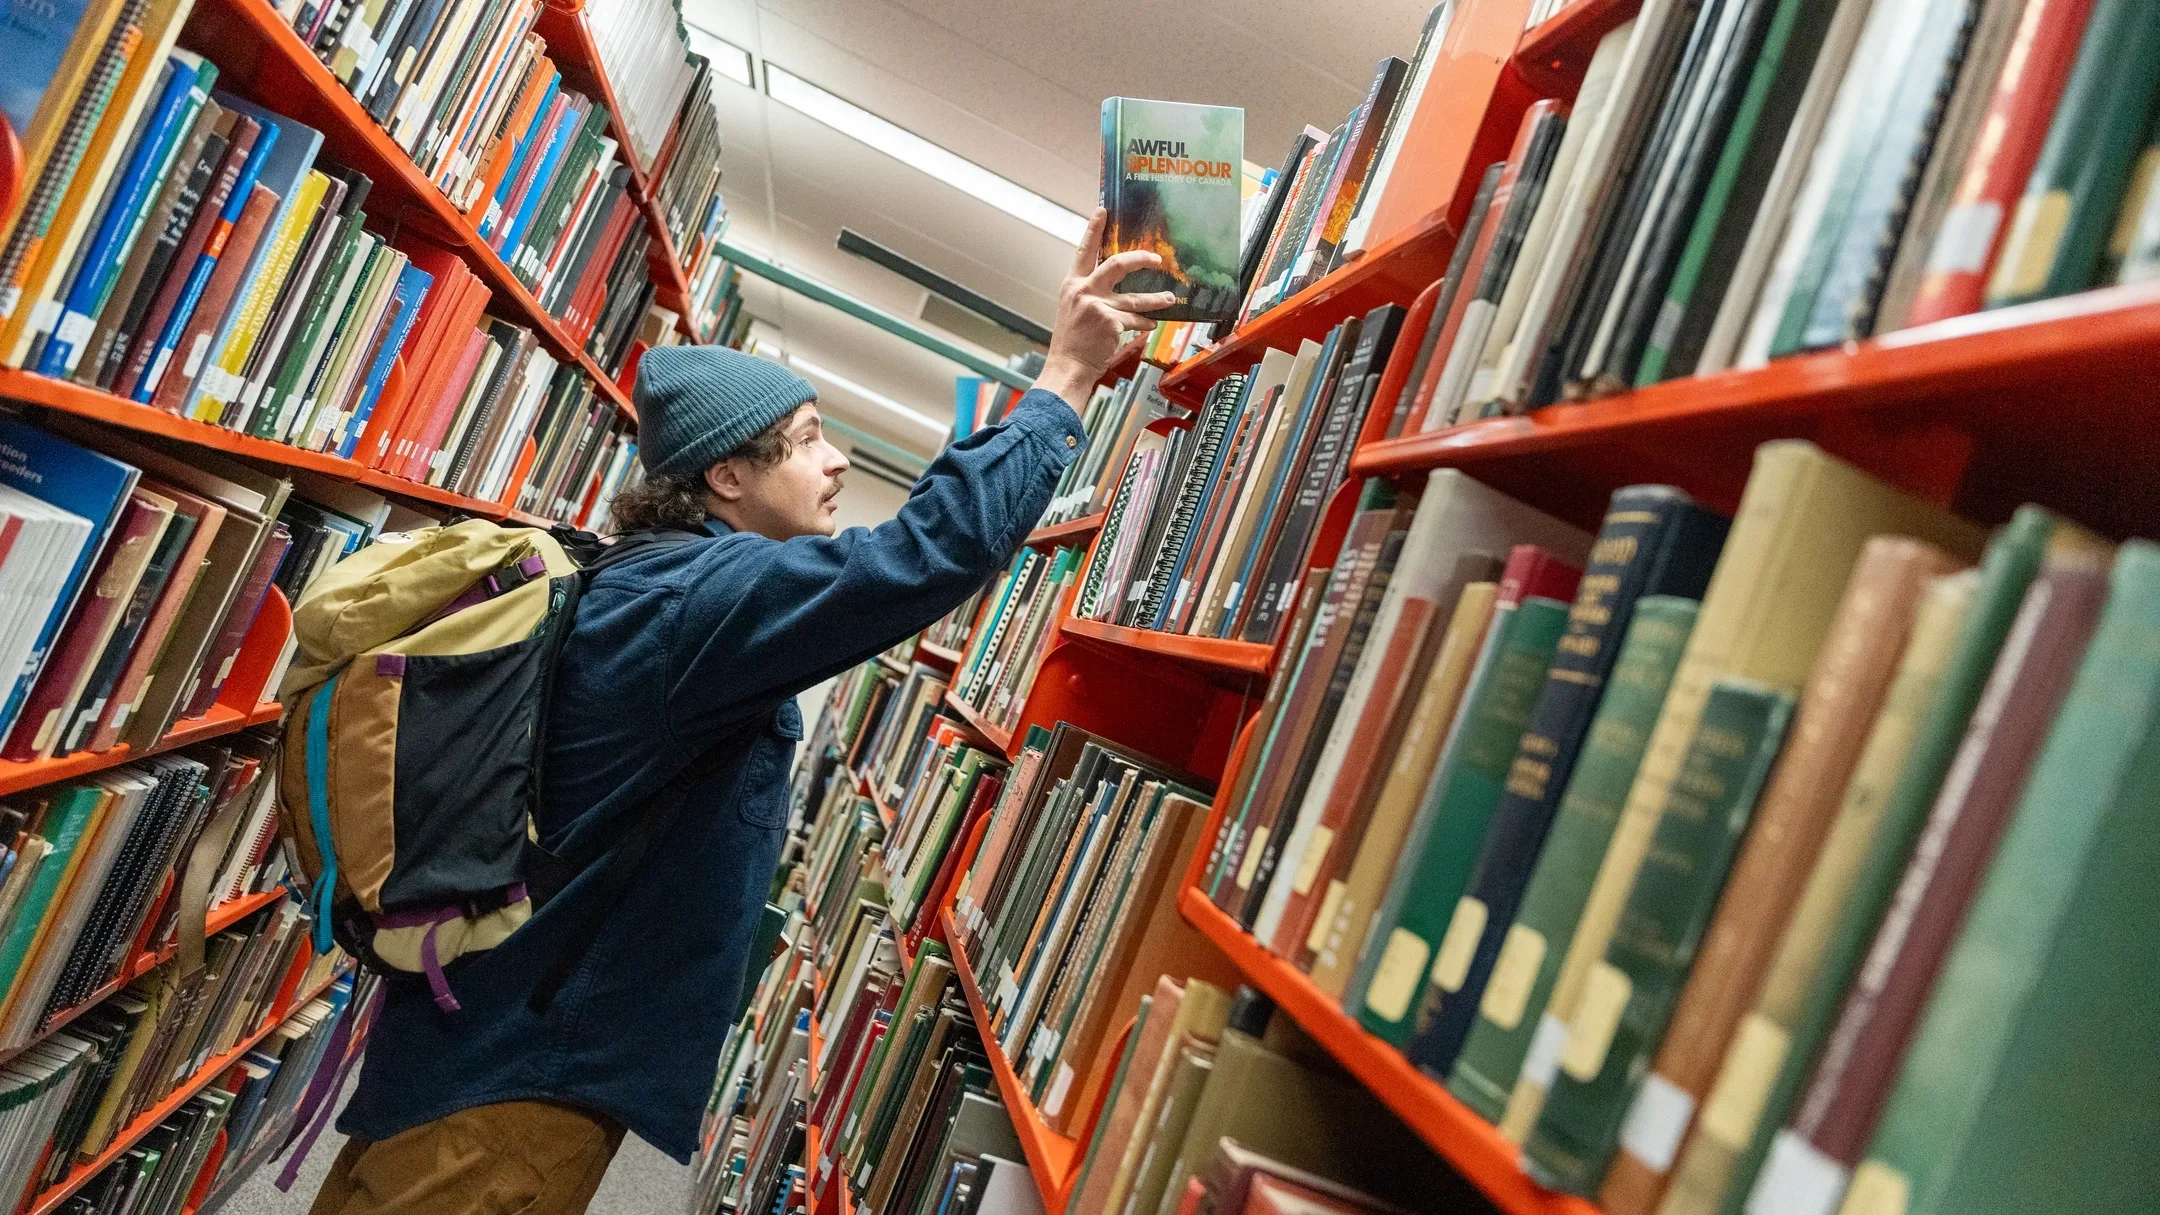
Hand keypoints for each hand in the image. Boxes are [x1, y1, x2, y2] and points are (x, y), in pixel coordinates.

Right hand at [1035, 209, 1177, 405]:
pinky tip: (1151, 326)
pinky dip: (1145, 323)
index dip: (1094, 229)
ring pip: (1135, 297)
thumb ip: (1090, 293)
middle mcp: (1083, 290)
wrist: (1067, 367)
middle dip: (1141, 259)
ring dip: (1156, 299)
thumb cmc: (1071, 342)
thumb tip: (1115, 285)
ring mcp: (1097, 305)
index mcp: (1072, 284)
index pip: (1084, 250)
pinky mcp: (1110, 322)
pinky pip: (1136, 320)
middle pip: (1117, 264)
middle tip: (1157, 259)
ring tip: (1170, 299)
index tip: (1103, 210)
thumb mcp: (1073, 310)